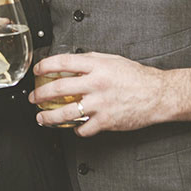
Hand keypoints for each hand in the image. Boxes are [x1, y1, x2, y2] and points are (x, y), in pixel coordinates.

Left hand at [28, 52, 190, 136]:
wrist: (157, 94)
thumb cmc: (135, 76)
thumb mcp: (111, 60)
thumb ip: (91, 62)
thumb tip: (70, 64)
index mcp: (96, 65)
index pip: (63, 62)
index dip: (45, 65)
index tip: (37, 70)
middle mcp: (96, 84)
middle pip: (58, 89)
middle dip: (40, 94)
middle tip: (33, 98)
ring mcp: (100, 104)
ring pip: (66, 113)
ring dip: (49, 117)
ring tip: (41, 117)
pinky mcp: (106, 121)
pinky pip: (84, 129)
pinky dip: (76, 130)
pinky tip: (74, 128)